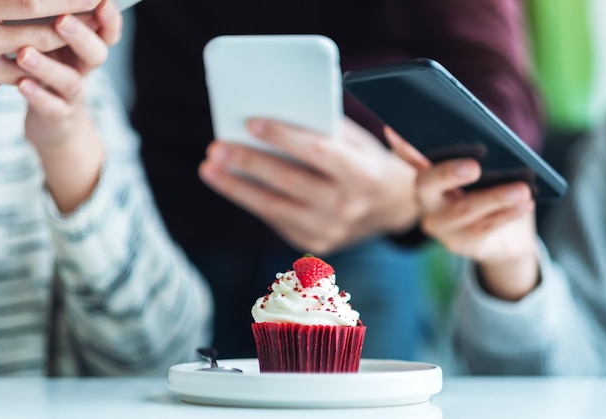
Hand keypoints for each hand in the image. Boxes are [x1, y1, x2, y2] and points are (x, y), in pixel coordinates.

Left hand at [15, 0, 121, 212]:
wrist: (56, 123)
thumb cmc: (53, 73)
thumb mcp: (60, 46)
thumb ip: (57, 25)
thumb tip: (56, 4)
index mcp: (85, 49)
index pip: (107, 33)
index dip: (110, 21)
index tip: (104, 3)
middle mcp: (84, 71)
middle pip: (96, 55)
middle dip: (82, 37)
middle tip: (63, 21)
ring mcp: (72, 95)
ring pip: (70, 82)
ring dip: (49, 67)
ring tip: (24, 54)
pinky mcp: (58, 116)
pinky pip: (52, 107)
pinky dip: (38, 96)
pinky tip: (22, 84)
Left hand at [199, 117, 424, 254]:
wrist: (395, 207)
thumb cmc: (369, 163)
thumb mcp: (358, 141)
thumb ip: (324, 130)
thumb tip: (275, 115)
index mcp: (363, 175)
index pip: (318, 153)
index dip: (284, 137)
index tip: (251, 123)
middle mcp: (348, 208)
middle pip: (289, 182)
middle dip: (248, 163)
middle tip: (217, 148)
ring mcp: (332, 231)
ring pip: (274, 208)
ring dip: (237, 188)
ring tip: (210, 169)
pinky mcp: (317, 244)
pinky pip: (277, 220)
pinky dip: (252, 200)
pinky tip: (232, 184)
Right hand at [384, 126, 539, 300]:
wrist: (507, 240)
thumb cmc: (495, 195)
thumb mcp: (490, 174)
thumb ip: (481, 159)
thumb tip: (494, 144)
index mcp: (429, 176)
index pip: (410, 156)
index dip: (400, 146)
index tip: (394, 130)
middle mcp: (426, 200)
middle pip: (427, 183)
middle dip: (448, 173)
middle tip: (474, 167)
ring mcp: (439, 224)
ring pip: (463, 209)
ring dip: (495, 198)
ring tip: (522, 189)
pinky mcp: (459, 243)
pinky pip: (482, 228)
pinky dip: (506, 214)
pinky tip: (524, 204)